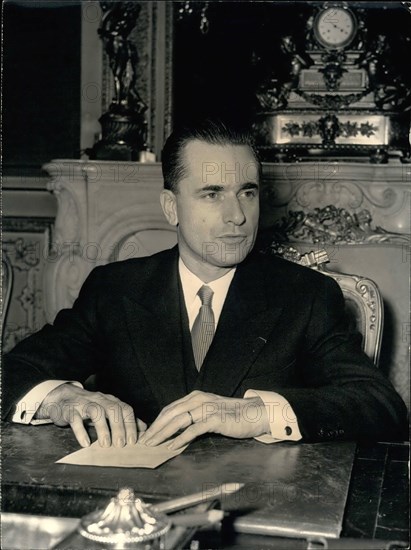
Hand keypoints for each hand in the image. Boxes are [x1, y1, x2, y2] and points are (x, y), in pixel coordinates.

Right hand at [35, 384, 145, 447]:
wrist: (62, 397)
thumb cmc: (88, 407)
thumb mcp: (107, 411)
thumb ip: (125, 419)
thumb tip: (143, 428)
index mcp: (110, 401)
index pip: (125, 408)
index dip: (131, 424)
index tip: (133, 441)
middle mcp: (99, 400)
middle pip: (113, 409)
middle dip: (119, 427)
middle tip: (120, 445)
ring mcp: (84, 404)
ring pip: (96, 411)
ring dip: (103, 429)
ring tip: (105, 445)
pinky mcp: (70, 410)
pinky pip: (75, 419)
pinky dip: (81, 431)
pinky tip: (85, 443)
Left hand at [139, 390, 269, 449]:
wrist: (254, 414)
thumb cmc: (232, 416)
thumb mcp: (209, 412)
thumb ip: (194, 417)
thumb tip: (175, 430)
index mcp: (195, 397)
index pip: (170, 409)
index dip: (157, 421)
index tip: (147, 434)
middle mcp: (198, 399)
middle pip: (170, 413)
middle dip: (155, 428)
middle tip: (144, 441)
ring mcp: (206, 408)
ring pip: (178, 420)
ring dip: (163, 433)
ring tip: (153, 444)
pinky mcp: (214, 418)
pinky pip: (193, 429)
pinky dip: (181, 438)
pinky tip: (172, 446)